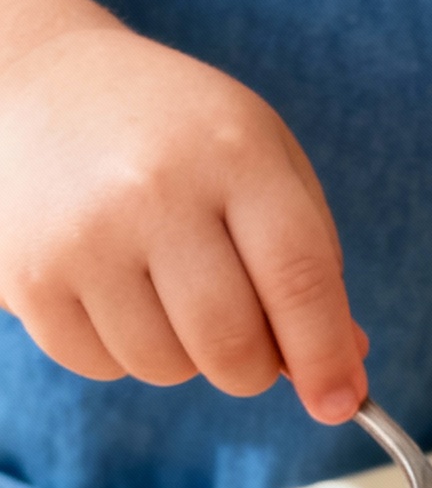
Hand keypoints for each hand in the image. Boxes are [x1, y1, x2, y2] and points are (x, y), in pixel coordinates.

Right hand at [0, 16, 367, 422]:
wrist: (39, 84)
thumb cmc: (172, 131)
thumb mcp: (261, 157)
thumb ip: (313, 256)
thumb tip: (345, 362)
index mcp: (233, 152)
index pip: (299, 277)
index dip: (325, 356)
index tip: (339, 402)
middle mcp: (155, 191)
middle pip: (231, 344)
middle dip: (253, 370)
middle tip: (248, 348)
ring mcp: (84, 236)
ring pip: (166, 366)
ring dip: (183, 356)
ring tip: (166, 288)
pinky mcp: (30, 277)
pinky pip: (102, 365)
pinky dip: (122, 350)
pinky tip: (114, 288)